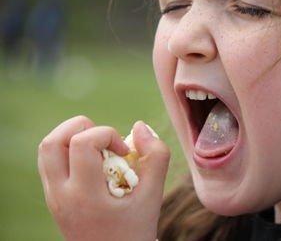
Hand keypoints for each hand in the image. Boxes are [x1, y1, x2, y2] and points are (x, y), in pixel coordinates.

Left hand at [38, 116, 169, 240]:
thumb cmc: (135, 231)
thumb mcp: (153, 196)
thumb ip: (156, 158)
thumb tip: (140, 126)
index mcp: (85, 195)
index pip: (82, 143)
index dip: (107, 134)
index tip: (124, 151)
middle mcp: (61, 195)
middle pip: (53, 141)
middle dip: (82, 128)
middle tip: (105, 142)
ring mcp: (52, 197)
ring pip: (47, 149)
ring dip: (72, 137)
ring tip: (98, 149)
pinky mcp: (52, 197)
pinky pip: (49, 162)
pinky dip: (68, 150)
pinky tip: (91, 162)